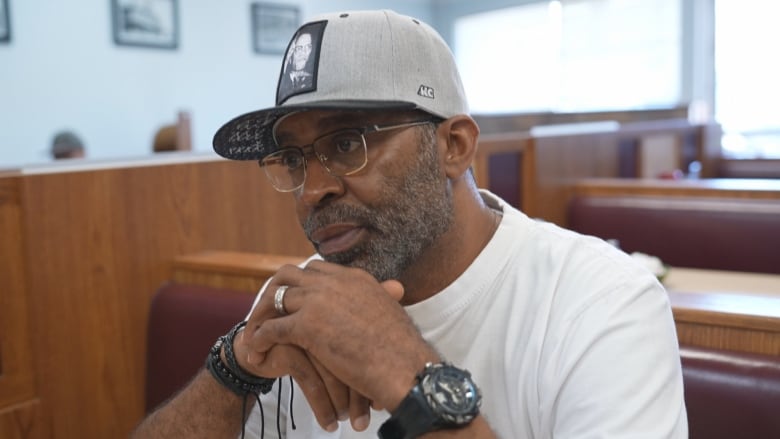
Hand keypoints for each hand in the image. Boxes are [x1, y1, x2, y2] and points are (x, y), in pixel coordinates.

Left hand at [232, 267, 404, 431]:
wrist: (406, 368)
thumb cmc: (403, 349)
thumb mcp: (391, 311)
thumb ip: (382, 297)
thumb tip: (390, 290)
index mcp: (354, 277)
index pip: (314, 268)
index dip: (297, 284)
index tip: (288, 301)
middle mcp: (335, 283)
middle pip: (288, 275)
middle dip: (272, 293)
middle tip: (265, 314)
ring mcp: (319, 301)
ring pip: (275, 298)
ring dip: (260, 316)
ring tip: (255, 335)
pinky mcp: (308, 325)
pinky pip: (272, 328)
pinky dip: (259, 339)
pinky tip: (257, 353)